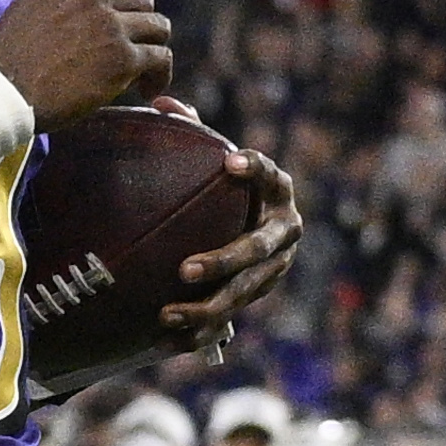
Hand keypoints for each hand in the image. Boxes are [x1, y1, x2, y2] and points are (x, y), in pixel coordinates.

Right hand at [0, 0, 173, 123]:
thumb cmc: (9, 59)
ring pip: (158, 26)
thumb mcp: (29, 7)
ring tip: (143, 73)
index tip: (125, 16)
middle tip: (132, 51)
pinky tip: (148, 89)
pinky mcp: (122, 58)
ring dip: (153, 48)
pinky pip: (161, 58)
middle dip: (140, 25)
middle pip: (143, 0)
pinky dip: (160, 75)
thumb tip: (79, 10)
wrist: (4, 91)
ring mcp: (110, 25)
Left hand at [160, 147, 305, 358]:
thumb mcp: (215, 160)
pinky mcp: (256, 297)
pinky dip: (199, 334)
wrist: (251, 229)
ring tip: (167, 314)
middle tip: (184, 269)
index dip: (256, 169)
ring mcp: (274, 270)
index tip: (230, 163)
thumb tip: (161, 104)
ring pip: (243, 293)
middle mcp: (284, 233)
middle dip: (223, 262)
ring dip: (207, 308)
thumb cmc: (225, 186)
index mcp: (277, 193)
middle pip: (256, 250)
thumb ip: (193, 132)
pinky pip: (229, 322)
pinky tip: (166, 341)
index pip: (271, 177)